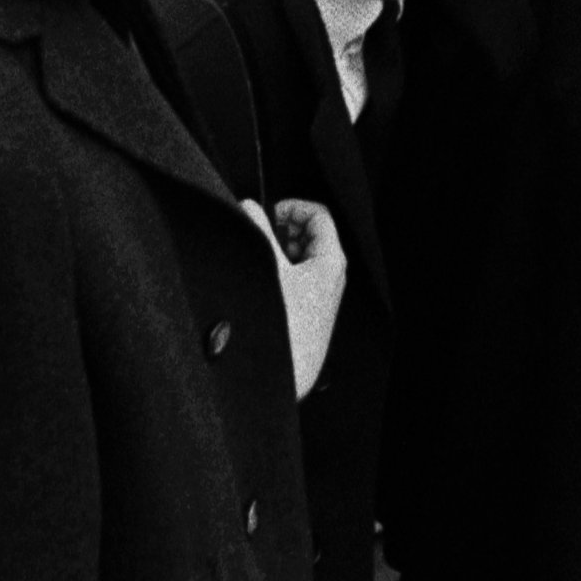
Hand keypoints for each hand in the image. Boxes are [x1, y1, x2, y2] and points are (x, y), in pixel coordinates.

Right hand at [245, 198, 347, 397]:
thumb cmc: (283, 326)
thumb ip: (258, 230)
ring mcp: (320, 294)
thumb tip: (249, 208)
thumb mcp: (267, 266)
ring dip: (279, 251)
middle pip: (311, 235)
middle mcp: (330, 277)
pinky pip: (296, 278)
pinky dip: (279, 271)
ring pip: (301, 257)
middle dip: (283, 229)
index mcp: (330, 261)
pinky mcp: (308, 310)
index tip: (270, 212)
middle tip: (260, 233)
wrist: (284, 373)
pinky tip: (260, 281)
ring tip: (257, 257)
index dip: (292, 207)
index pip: (319, 215)